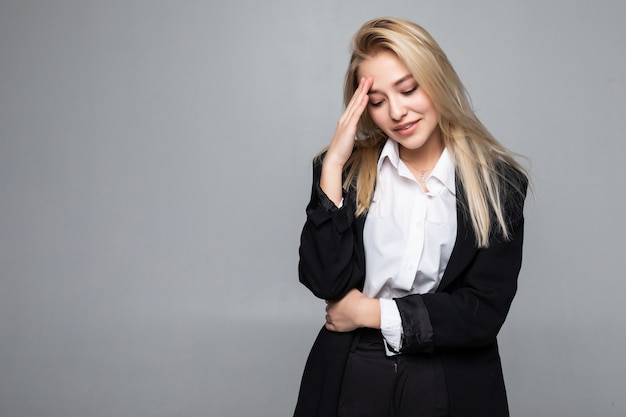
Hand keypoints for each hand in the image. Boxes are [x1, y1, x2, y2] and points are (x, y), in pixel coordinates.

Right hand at [320, 77, 371, 204]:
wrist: (334, 159)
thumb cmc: (342, 150)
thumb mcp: (350, 136)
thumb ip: (354, 128)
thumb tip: (358, 125)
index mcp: (346, 120)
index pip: (355, 104)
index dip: (360, 93)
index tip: (366, 83)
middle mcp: (345, 118)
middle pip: (355, 100)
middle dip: (362, 88)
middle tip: (368, 76)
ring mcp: (346, 122)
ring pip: (355, 104)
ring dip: (362, 92)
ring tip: (368, 82)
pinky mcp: (348, 128)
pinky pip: (356, 114)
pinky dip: (361, 105)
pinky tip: (365, 97)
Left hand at [325, 288, 379, 331]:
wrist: (363, 311)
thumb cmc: (359, 301)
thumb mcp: (351, 289)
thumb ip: (345, 290)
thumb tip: (345, 289)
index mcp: (332, 299)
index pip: (329, 300)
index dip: (334, 301)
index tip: (338, 302)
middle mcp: (331, 308)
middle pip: (329, 308)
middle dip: (334, 308)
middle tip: (341, 309)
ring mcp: (332, 318)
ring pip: (328, 317)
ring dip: (332, 316)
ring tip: (340, 316)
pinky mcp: (336, 327)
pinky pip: (328, 326)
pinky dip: (330, 325)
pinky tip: (334, 323)